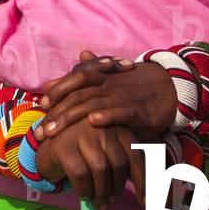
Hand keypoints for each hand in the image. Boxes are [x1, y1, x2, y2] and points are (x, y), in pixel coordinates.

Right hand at [34, 120, 146, 206]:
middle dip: (117, 189)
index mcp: (117, 125)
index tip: (144, 202)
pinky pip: (80, 175)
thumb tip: (149, 194)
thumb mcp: (107, 151)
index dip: (143, 180)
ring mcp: (81, 133)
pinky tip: (83, 194)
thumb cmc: (84, 151)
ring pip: (101, 170)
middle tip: (110, 200)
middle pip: (119, 164)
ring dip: (101, 193)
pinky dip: (84, 190)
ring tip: (98, 201)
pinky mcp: (63, 145)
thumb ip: (125, 164)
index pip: (136, 154)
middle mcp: (101, 125)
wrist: (48, 144)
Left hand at [38, 50, 176, 140]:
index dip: (57, 91)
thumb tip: (52, 81)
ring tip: (53, 132)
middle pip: (77, 96)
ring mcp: (123, 95)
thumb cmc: (133, 85)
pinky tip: (93, 122)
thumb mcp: (107, 79)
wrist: (169, 85)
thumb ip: (79, 80)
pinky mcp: (139, 109)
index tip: (41, 107)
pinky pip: (122, 112)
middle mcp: (109, 84)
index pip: (74, 80)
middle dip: (56, 114)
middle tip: (39, 132)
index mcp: (101, 76)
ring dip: (70, 118)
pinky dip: (107, 115)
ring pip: (92, 104)